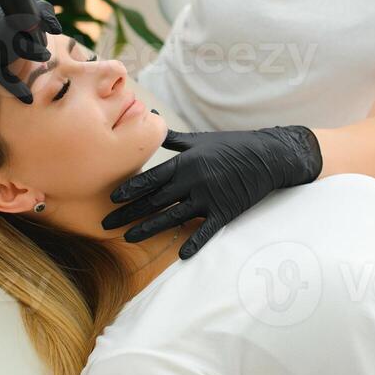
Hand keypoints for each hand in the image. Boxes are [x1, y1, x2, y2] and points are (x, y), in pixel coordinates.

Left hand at [101, 125, 322, 259]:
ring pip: (172, 217)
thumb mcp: (201, 140)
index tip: (111, 200)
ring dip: (148, 229)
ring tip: (128, 239)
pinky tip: (181, 255)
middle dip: (129, 213)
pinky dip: (194, 242)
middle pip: (155, 201)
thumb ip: (174, 139)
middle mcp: (193, 181)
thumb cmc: (232, 146)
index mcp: (185, 163)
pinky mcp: (225, 211)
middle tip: (106, 225)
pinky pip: (206, 230)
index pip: (151, 179)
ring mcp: (209, 198)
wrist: (267, 156)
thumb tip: (152, 119)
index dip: (129, 190)